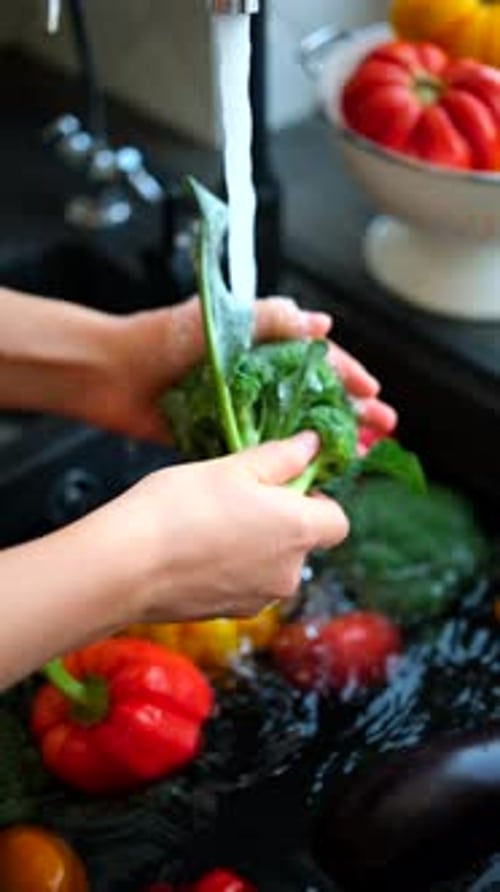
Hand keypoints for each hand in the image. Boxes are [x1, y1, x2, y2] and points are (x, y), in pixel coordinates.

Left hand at [96, 296, 396, 441]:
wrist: (109, 373)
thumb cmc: (159, 339)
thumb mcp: (220, 319)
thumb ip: (269, 318)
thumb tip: (319, 323)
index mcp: (260, 344)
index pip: (317, 359)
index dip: (349, 375)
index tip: (374, 394)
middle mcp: (256, 378)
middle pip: (316, 396)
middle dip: (351, 411)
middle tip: (381, 429)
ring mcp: (241, 409)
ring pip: (296, 427)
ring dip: (328, 441)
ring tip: (359, 454)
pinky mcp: (221, 436)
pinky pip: (262, 451)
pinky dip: (288, 464)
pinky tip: (310, 476)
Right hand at [99, 431, 348, 621]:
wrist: (127, 566)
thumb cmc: (179, 507)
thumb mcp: (232, 467)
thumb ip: (280, 458)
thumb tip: (312, 445)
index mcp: (299, 531)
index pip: (337, 522)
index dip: (317, 501)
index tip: (286, 487)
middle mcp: (289, 572)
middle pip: (302, 544)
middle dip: (280, 522)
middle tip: (237, 498)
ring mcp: (260, 599)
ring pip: (272, 566)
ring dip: (254, 547)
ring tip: (209, 525)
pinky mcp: (230, 615)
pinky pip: (245, 585)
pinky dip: (230, 569)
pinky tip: (196, 552)